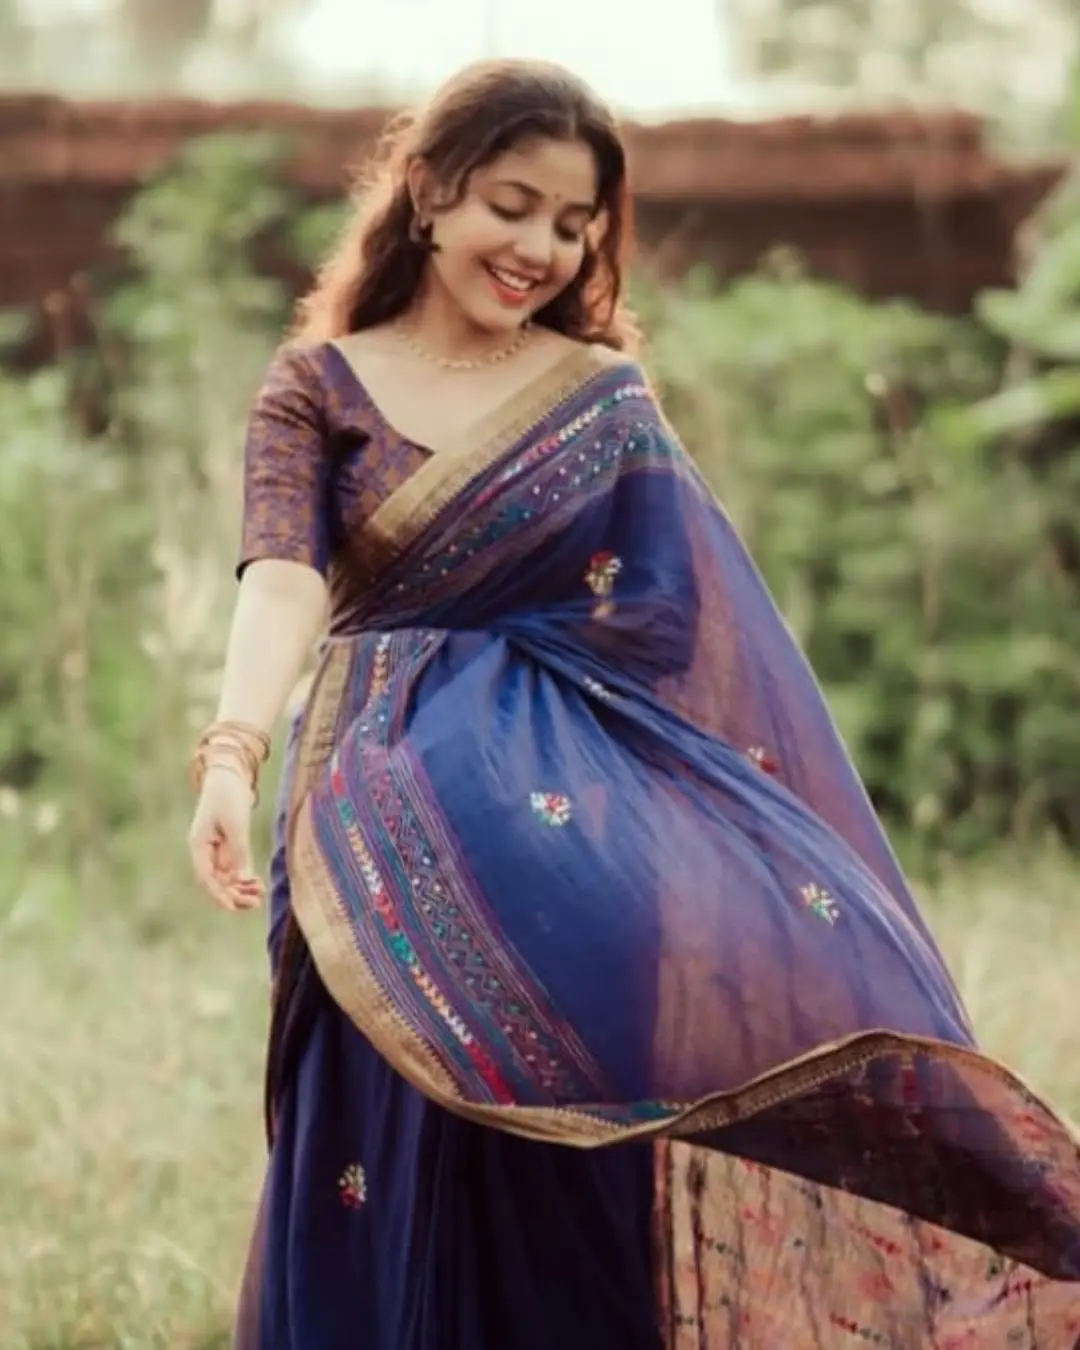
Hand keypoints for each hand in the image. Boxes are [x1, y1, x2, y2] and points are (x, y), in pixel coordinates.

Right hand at [188, 765, 263, 910]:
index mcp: (198, 845)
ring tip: (259, 896)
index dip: (218, 894)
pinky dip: (244, 878)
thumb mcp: (236, 824)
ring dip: (240, 889)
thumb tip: (243, 879)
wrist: (229, 777)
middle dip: (233, 895)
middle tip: (255, 904)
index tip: (233, 907)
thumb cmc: (228, 796)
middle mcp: (204, 852)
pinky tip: (257, 885)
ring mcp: (214, 851)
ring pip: (225, 879)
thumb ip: (239, 851)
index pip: (206, 877)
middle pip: (216, 882)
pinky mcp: (226, 848)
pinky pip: (233, 870)